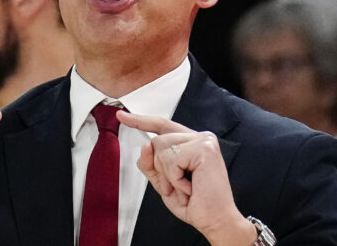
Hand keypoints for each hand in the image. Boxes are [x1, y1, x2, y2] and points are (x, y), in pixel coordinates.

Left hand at [117, 112, 256, 245]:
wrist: (214, 220)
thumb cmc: (195, 203)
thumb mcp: (163, 181)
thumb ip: (150, 162)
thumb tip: (145, 144)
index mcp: (191, 142)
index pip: (162, 126)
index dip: (141, 120)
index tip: (123, 116)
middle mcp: (199, 137)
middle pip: (157, 140)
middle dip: (159, 168)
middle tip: (177, 186)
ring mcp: (204, 140)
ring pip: (161, 147)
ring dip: (168, 175)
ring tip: (184, 186)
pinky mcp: (204, 148)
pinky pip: (171, 159)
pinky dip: (176, 179)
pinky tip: (190, 186)